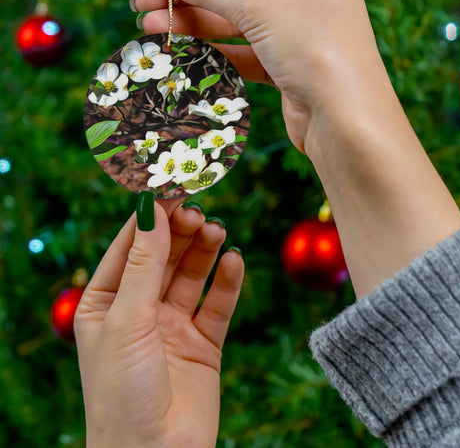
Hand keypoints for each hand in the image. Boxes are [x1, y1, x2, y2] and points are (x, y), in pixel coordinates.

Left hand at [75, 200, 243, 447]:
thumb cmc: (122, 392)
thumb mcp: (127, 319)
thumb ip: (144, 263)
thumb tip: (152, 209)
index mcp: (106, 302)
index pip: (130, 245)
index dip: (151, 215)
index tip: (171, 186)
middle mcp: (140, 309)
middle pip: (164, 255)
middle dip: (180, 231)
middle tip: (198, 211)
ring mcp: (173, 324)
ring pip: (192, 274)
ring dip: (204, 250)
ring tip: (216, 231)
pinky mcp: (203, 342)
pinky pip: (218, 303)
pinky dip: (228, 281)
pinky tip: (234, 261)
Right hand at [134, 0, 459, 297]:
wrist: (346, 122)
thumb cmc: (316, 50)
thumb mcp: (260, 8)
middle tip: (142, 4)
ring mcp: (298, 31)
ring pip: (236, 22)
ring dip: (194, 24)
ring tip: (150, 26)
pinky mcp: (288, 65)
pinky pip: (244, 50)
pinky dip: (213, 50)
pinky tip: (181, 49)